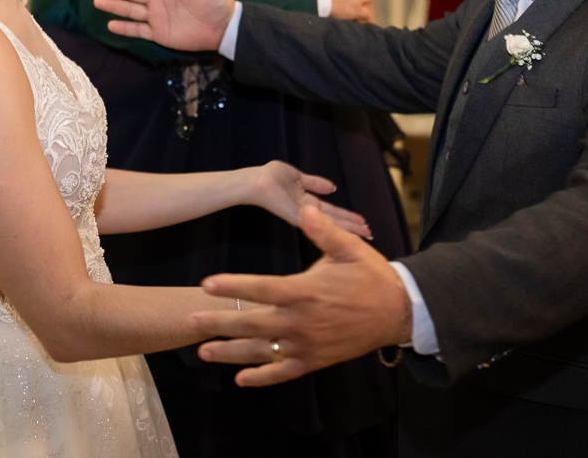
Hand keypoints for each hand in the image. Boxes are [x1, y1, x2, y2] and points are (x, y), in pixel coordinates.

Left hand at [188, 206, 411, 386]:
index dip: (232, 286)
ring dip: (230, 353)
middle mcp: (302, 322)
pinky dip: (261, 378)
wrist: (398, 312)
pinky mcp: (315, 360)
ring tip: (202, 351)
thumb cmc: (371, 276)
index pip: (261, 288)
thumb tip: (305, 208)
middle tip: (190, 321)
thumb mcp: (351, 248)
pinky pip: (283, 373)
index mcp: (306, 292)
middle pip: (252, 324)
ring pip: (261, 352)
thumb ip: (324, 231)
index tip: (207, 284)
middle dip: (218, 323)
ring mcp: (307, 345)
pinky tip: (240, 379)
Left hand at [249, 161, 370, 238]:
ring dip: (349, 228)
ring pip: (331, 223)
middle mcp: (308, 212)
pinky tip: (346, 227)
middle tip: (370, 233)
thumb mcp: (297, 177)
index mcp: (308, 203)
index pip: (332, 212)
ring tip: (366, 232)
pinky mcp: (298, 216)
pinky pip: (320, 221)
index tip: (363, 222)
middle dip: (353, 226)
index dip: (348, 217)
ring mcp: (304, 216)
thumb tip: (333, 187)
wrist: (256, 182)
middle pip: (335, 220)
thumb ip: (314, 182)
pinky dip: (335, 225)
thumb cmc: (270, 177)